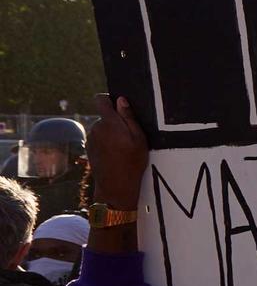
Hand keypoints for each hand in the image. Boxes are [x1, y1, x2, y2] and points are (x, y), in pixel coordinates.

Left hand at [87, 95, 149, 209]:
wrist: (115, 185)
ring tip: (123, 147)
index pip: (101, 99)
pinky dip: (106, 142)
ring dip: (111, 132)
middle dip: (115, 121)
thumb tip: (121, 100)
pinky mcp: (89, 148)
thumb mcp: (139, 138)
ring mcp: (91, 138)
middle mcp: (96, 127)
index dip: (110, 100)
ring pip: (102, 128)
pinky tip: (115, 154)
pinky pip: (98, 138)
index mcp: (109, 122)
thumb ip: (129, 117)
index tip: (121, 108)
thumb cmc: (132, 161)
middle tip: (129, 136)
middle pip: (105, 115)